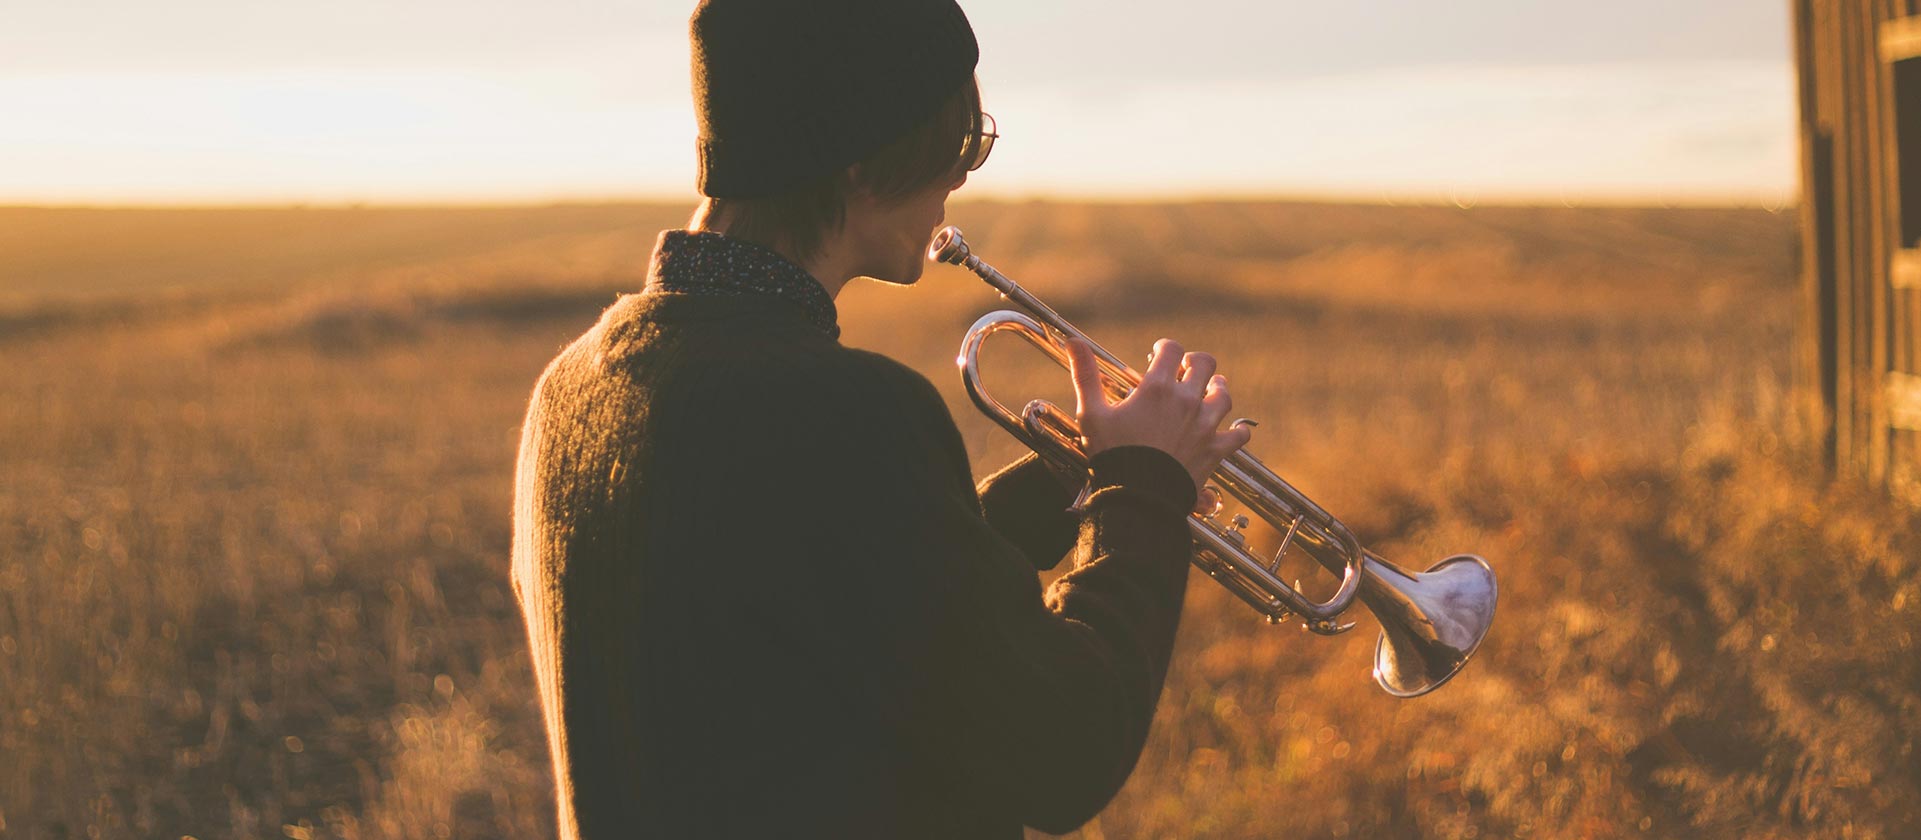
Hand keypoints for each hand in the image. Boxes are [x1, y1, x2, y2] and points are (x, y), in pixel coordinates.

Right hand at [1066, 337, 1253, 507]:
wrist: (1137, 497)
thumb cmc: (1112, 455)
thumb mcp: (1092, 413)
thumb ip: (1085, 375)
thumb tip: (1072, 340)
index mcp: (1157, 388)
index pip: (1171, 350)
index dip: (1165, 347)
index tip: (1158, 354)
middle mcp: (1186, 401)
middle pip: (1204, 364)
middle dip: (1194, 362)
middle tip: (1185, 369)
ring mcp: (1205, 425)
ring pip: (1223, 394)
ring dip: (1217, 387)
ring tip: (1210, 389)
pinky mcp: (1215, 450)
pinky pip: (1238, 434)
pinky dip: (1237, 430)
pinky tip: (1232, 428)